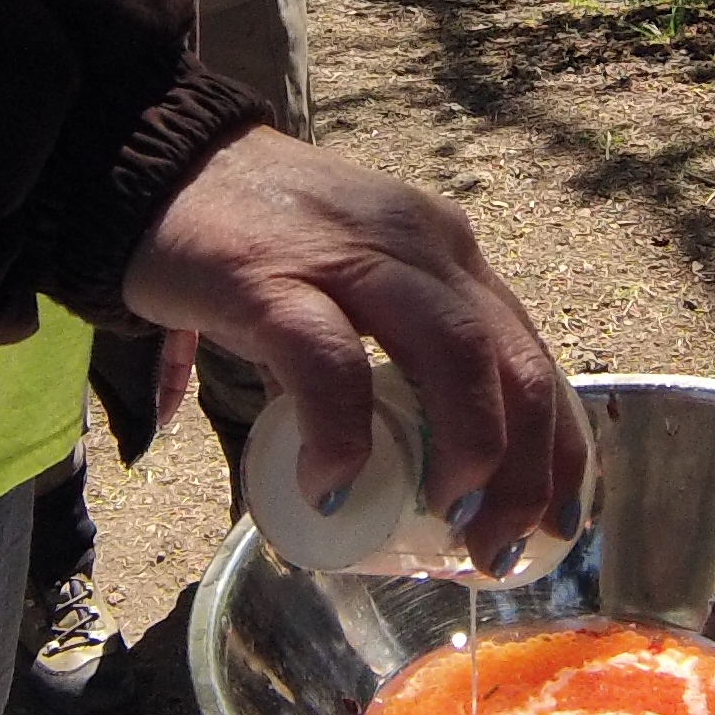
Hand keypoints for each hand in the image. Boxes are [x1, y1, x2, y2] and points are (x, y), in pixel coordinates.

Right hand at [123, 129, 583, 572]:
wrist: (155, 169)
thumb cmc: (258, 240)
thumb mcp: (356, 283)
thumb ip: (385, 352)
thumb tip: (398, 468)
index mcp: (447, 255)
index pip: (533, 356)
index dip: (560, 449)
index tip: (556, 520)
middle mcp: (422, 247)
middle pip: (515, 366)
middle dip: (527, 471)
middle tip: (496, 546)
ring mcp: (352, 258)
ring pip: (457, 357)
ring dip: (470, 453)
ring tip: (444, 519)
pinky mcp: (273, 279)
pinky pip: (332, 367)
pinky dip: (343, 437)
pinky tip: (330, 487)